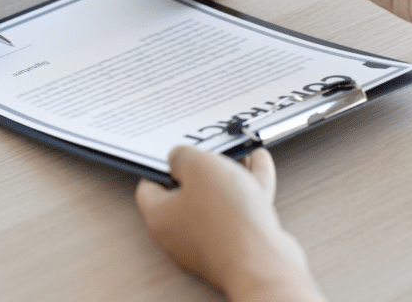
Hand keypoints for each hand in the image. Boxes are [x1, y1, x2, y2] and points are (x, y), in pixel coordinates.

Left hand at [135, 146, 325, 301]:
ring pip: (216, 200)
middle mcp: (180, 234)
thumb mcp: (198, 166)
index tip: (174, 151)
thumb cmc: (226, 219)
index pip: (148, 187)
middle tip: (211, 149)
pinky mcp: (234, 246)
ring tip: (241, 154)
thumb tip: (178, 157)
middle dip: (203, 168)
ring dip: (229, 176)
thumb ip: (183, 156)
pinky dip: (247, 189)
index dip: (160, 165)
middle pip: (186, 193)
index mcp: (160, 217)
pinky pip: (237, 211)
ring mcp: (208, 242)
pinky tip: (258, 167)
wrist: (263, 261)